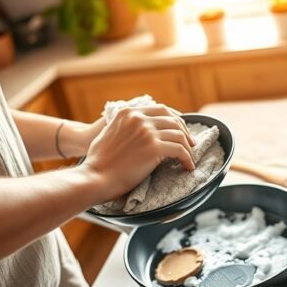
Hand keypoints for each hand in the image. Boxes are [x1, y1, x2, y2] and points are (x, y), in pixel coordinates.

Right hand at [61, 105, 193, 157]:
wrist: (96, 177)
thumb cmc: (99, 162)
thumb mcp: (109, 133)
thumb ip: (125, 126)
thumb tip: (139, 129)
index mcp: (128, 112)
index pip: (161, 109)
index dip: (175, 119)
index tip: (181, 130)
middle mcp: (139, 118)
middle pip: (173, 119)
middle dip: (185, 131)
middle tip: (191, 144)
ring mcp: (147, 131)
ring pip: (179, 135)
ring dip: (188, 147)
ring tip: (189, 158)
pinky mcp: (154, 147)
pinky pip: (180, 150)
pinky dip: (187, 158)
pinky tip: (188, 166)